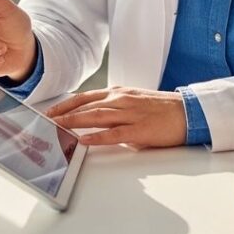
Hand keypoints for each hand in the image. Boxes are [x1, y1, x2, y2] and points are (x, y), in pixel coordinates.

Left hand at [46, 87, 187, 147]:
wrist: (187, 112)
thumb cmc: (161, 109)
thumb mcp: (134, 102)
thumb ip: (115, 109)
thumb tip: (96, 122)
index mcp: (119, 93)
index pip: (86, 97)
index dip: (67, 104)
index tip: (51, 111)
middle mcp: (121, 100)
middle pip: (86, 106)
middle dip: (64, 114)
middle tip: (46, 121)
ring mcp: (130, 114)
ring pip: (96, 116)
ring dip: (74, 122)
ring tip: (57, 128)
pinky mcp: (139, 129)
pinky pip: (114, 133)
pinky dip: (96, 136)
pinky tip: (83, 140)